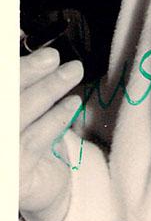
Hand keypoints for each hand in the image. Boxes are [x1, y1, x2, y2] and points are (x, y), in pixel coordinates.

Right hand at [20, 47, 83, 220]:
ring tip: (73, 72)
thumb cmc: (29, 132)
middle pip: (4, 97)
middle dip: (28, 71)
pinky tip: (73, 103)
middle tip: (53, 57)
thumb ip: (22, 76)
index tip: (22, 40)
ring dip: (49, 88)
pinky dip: (57, 117)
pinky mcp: (14, 175)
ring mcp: (0, 155)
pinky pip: (36, 139)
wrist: (43, 183)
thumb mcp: (25, 99)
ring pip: (20, 114)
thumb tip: (26, 38)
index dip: (13, 64)